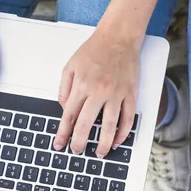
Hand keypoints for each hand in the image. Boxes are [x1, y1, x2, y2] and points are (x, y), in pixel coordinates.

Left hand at [54, 28, 140, 157]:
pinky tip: (118, 140)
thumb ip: (64, 89)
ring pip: (110, 126)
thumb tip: (65, 108)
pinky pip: (128, 118)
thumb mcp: (70, 66)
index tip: (59, 144)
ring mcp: (116, 94)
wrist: (118, 38)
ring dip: (104, 143)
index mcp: (81, 85)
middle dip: (80, 142)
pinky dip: (124, 132)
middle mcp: (98, 92)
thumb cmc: (94, 50)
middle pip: (87, 125)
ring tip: (99, 153)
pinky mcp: (130, 94)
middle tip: (76, 152)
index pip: (69, 116)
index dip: (63, 133)